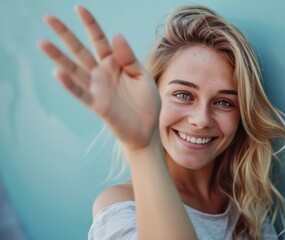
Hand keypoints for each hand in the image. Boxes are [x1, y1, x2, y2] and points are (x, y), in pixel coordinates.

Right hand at [38, 6, 160, 149]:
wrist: (147, 129)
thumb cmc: (146, 102)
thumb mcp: (142, 75)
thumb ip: (129, 57)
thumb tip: (116, 35)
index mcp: (114, 63)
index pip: (99, 40)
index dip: (90, 24)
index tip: (79, 8)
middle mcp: (101, 73)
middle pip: (80, 50)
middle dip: (65, 34)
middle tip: (48, 18)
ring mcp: (97, 88)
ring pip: (74, 69)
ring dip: (58, 57)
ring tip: (42, 42)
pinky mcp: (97, 104)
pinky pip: (81, 92)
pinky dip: (70, 84)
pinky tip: (58, 73)